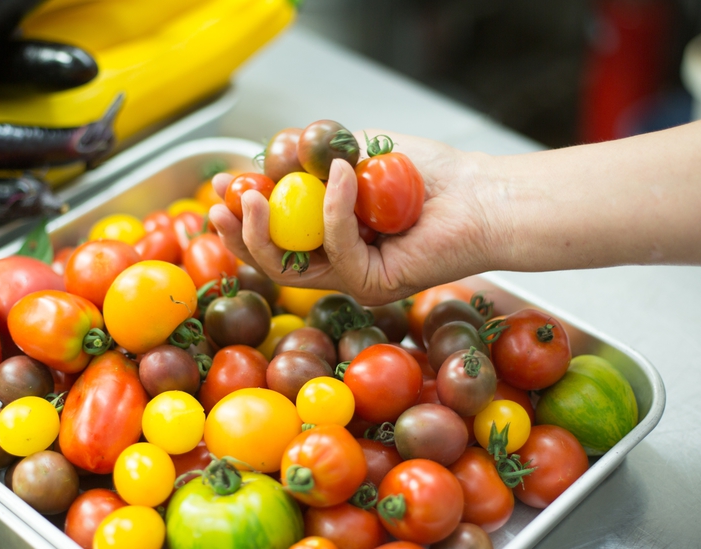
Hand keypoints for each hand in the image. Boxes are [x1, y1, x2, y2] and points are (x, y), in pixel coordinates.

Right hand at [209, 131, 504, 304]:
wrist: (480, 194)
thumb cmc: (429, 174)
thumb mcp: (360, 151)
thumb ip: (316, 155)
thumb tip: (271, 156)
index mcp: (329, 235)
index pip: (274, 234)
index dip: (241, 214)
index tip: (222, 183)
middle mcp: (338, 262)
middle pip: (272, 261)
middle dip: (238, 234)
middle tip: (219, 204)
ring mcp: (353, 278)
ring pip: (291, 269)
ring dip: (264, 232)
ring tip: (254, 194)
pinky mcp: (374, 284)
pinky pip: (337, 249)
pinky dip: (332, 208)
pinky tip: (338, 173)